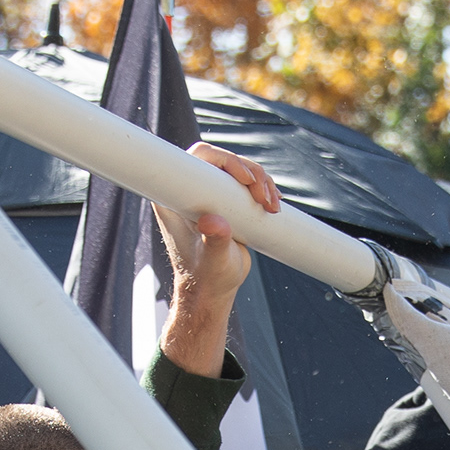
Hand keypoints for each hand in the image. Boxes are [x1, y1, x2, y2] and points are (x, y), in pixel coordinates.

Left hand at [151, 144, 278, 374]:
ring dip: (261, 182)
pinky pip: (245, 184)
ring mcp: (209, 195)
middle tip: (263, 197)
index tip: (245, 178)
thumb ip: (214, 241)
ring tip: (271, 206)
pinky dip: (263, 189)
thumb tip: (213, 222)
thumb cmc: (206, 277)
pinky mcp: (225, 202)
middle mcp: (190, 191)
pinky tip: (274, 203)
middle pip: (222, 162)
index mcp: (174, 198)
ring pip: (238, 171)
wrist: (213, 290)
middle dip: (249, 173)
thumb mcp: (213, 260)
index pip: (196, 159)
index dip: (223, 160)